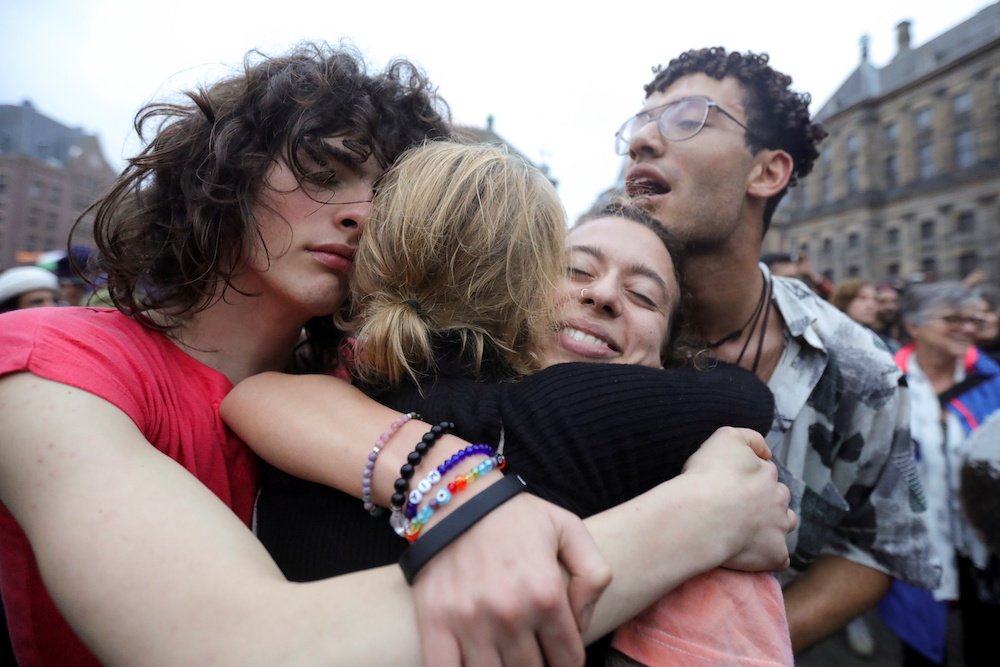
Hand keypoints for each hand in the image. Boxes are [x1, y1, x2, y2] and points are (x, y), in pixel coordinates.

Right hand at [411, 492, 611, 666]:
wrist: (454, 497)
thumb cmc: (513, 515)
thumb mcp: (568, 529)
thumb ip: (593, 575)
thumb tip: (583, 623)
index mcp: (546, 595)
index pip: (568, 660)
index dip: (566, 663)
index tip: (558, 657)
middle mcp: (510, 614)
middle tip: (531, 654)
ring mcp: (470, 622)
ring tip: (506, 657)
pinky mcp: (434, 624)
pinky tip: (475, 663)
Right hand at [682, 427, 794, 571]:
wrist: (702, 515)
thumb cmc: (708, 476)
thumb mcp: (725, 438)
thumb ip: (749, 438)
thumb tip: (766, 452)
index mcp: (767, 474)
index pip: (766, 472)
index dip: (750, 478)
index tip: (734, 485)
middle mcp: (778, 499)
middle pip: (779, 499)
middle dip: (766, 501)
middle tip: (740, 508)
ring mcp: (779, 528)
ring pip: (785, 526)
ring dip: (774, 527)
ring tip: (749, 532)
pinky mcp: (775, 554)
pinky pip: (779, 558)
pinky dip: (769, 556)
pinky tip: (752, 555)